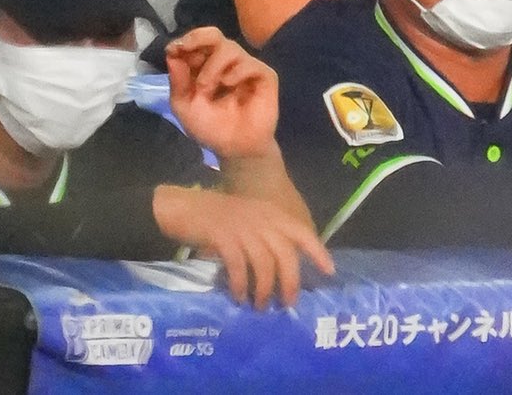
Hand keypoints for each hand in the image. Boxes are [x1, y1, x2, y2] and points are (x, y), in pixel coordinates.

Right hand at [152, 186, 333, 308]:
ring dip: (264, 289)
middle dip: (290, 282)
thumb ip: (266, 238)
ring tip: (261, 306)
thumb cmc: (217, 217)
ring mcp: (243, 228)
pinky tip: (238, 297)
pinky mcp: (223, 238)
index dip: (318, 252)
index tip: (329, 271)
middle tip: (288, 304)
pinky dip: (240, 284)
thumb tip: (281, 270)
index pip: (303, 232)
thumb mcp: (249, 220)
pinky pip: (239, 266)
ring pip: (264, 264)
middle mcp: (262, 219)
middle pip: (285, 254)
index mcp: (271, 214)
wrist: (182, 205)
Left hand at [166, 28, 278, 162]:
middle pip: (214, 35)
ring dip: (212, 66)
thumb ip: (178, 81)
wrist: (234, 148)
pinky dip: (236, 72)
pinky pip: (250, 63)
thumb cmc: (210, 127)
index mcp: (205, 66)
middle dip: (198, 37)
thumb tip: (172, 54)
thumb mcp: (185, 106)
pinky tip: (229, 85)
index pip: (197, 44)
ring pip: (230, 48)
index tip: (173, 49)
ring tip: (206, 87)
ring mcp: (246, 67)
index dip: (185, 43)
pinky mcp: (264, 75)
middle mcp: (226, 62)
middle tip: (187, 47)